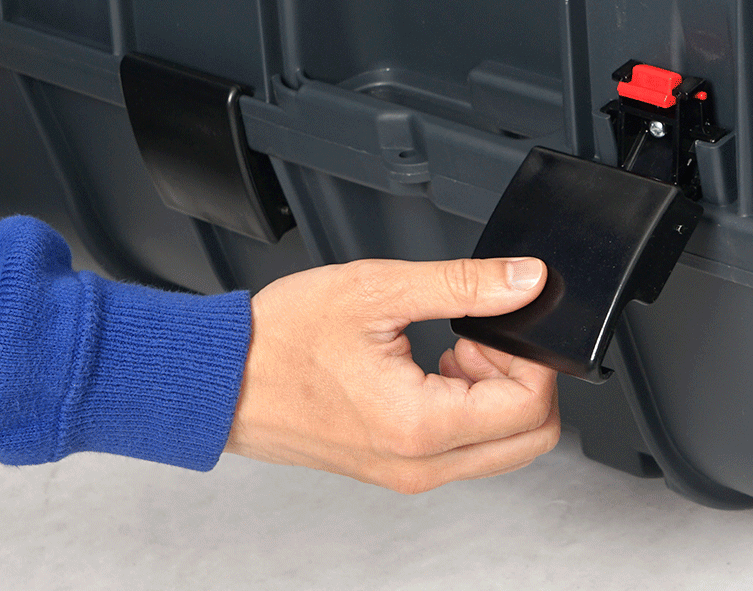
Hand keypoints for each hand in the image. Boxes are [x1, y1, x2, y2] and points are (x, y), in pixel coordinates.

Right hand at [225, 257, 559, 493]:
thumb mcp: (376, 290)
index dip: (529, 355)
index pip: (530, 407)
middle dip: (520, 379)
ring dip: (492, 392)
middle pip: (528, 438)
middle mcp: (419, 465)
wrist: (222, 378)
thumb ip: (461, 284)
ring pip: (499, 446)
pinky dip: (465, 406)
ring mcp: (407, 473)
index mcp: (420, 426)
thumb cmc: (280, 340)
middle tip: (477, 336)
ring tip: (446, 346)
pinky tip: (429, 365)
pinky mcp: (394, 467)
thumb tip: (524, 281)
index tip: (497, 322)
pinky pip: (462, 448)